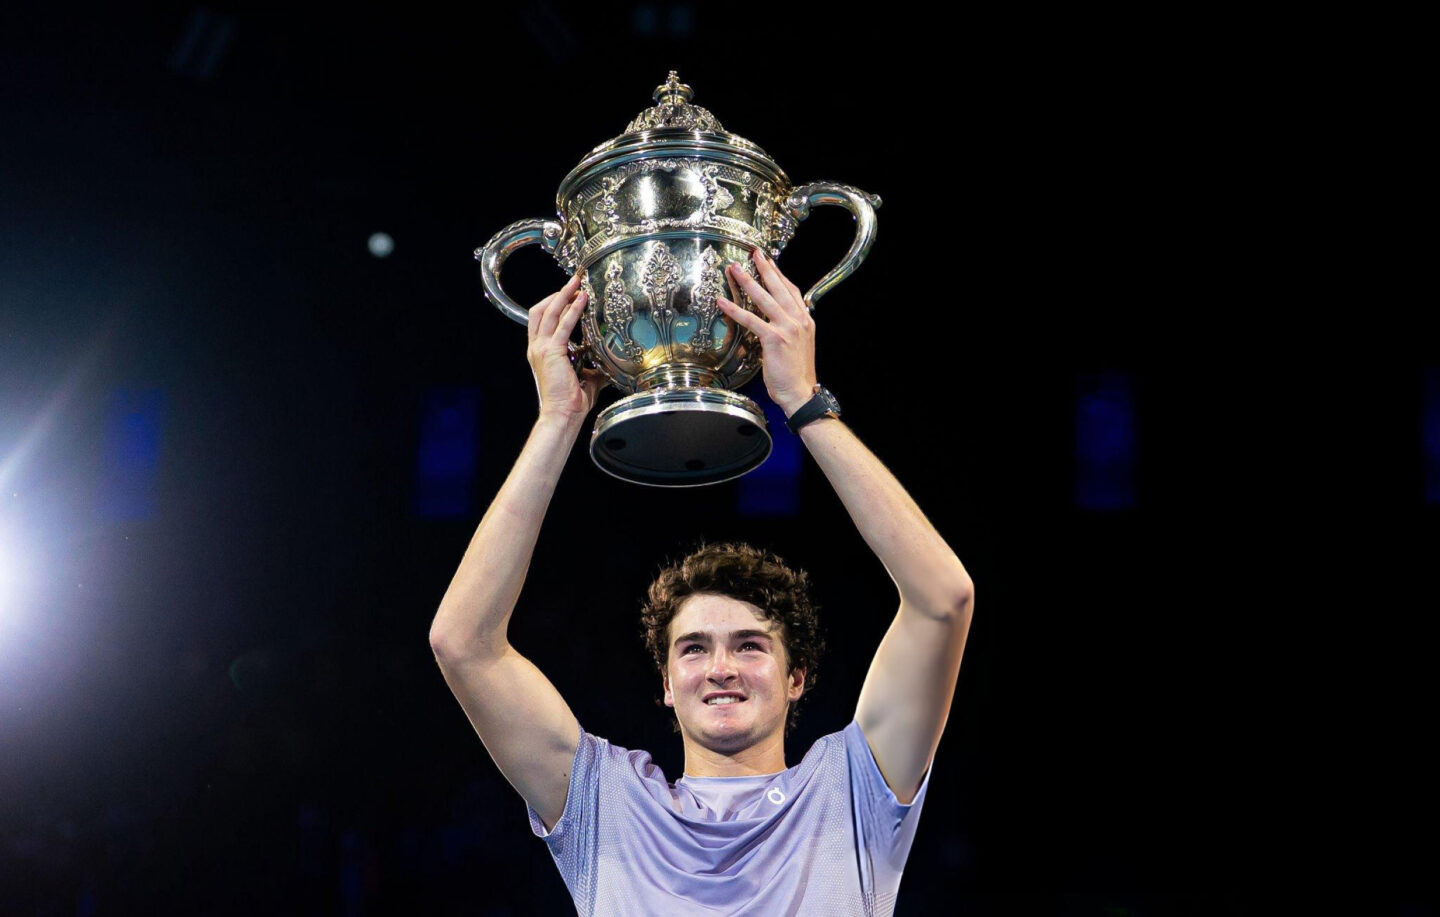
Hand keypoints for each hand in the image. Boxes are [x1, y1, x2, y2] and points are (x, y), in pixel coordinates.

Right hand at [527, 273, 603, 422]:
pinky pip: (562, 325)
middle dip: (557, 293)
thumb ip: (594, 365)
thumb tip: (611, 359)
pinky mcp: (551, 352)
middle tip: (574, 282)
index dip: (554, 303)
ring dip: (563, 295)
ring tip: (577, 283)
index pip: (542, 320)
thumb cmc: (572, 401)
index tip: (570, 293)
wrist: (563, 415)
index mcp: (541, 352)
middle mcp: (537, 348)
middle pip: (540, 310)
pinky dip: (572, 310)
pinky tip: (582, 300)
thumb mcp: (586, 377)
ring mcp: (541, 349)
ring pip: (548, 312)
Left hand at [716, 249, 817, 416]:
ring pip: (764, 299)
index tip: (769, 262)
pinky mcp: (774, 339)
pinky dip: (735, 310)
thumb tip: (778, 321)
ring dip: (747, 282)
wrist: (800, 392)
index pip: (792, 290)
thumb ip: (791, 329)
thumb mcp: (799, 345)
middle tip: (754, 254)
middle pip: (779, 288)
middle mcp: (798, 320)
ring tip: (735, 269)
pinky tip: (722, 302)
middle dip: (764, 268)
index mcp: (805, 320)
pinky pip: (751, 320)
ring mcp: (787, 328)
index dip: (779, 274)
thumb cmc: (796, 373)